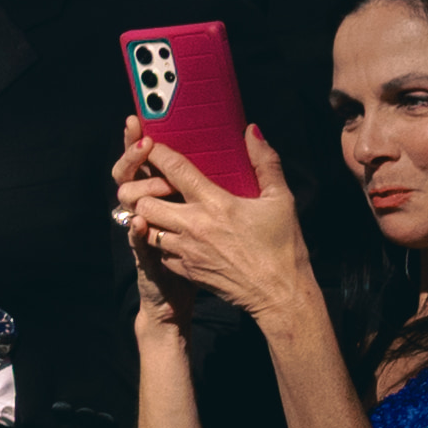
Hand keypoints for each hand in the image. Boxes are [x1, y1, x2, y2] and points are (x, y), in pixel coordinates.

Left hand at [118, 125, 316, 320]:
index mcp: (215, 204)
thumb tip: (251, 131)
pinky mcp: (184, 270)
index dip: (157, 153)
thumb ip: (265, 162)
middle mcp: (193, 226)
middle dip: (143, 189)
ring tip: (160, 206)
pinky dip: (160, 240)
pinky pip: (158, 250)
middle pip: (144, 200)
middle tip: (153, 182)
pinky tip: (173, 234)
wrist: (280, 296)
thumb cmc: (284, 247)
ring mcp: (185, 251)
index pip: (174, 169)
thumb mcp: (281, 200)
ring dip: (148, 214)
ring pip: (146, 226)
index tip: (150, 143)